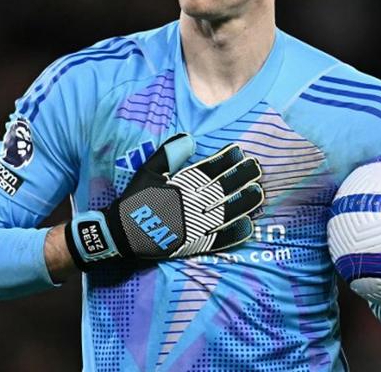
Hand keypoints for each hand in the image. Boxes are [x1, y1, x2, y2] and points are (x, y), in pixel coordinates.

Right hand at [65, 133, 263, 267]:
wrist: (122, 235)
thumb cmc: (135, 201)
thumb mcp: (148, 172)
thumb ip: (169, 154)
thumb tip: (190, 137)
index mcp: (181, 186)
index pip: (208, 169)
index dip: (225, 160)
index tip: (240, 152)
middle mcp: (191, 204)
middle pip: (221, 188)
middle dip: (241, 177)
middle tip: (257, 168)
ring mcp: (195, 225)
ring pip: (225, 211)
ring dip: (243, 202)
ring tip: (259, 192)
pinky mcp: (194, 244)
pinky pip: (218, 239)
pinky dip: (234, 233)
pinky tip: (248, 226)